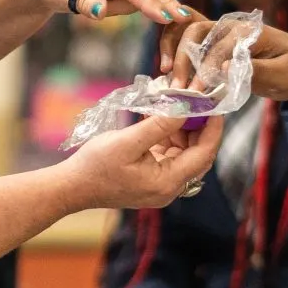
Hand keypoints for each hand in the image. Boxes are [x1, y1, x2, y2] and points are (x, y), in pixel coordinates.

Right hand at [63, 114, 222, 211]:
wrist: (72, 187)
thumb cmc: (96, 166)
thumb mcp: (127, 141)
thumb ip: (159, 125)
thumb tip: (185, 108)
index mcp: (168, 182)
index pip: (204, 154)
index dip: (213, 128)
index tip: (214, 104)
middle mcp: (170, 188)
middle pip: (198, 155)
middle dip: (201, 127)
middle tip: (199, 100)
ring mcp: (161, 185)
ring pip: (185, 154)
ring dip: (185, 130)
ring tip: (178, 105)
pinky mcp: (152, 180)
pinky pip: (171, 156)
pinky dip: (171, 137)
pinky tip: (163, 119)